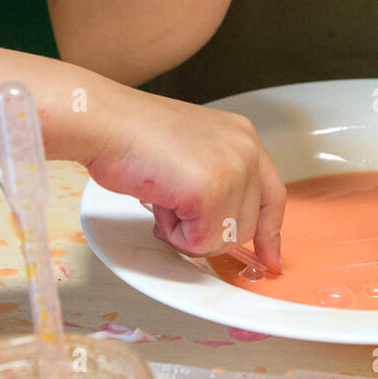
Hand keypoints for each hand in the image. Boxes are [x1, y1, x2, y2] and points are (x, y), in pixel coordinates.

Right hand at [85, 86, 285, 270]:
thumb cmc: (132, 134)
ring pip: (225, 239)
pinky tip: (160, 203)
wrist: (105, 122)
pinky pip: (200, 242)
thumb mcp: (192, 150)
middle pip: (247, 226)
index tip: (269, 257)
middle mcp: (246, 150)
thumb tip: (219, 223)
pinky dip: (175, 234)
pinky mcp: (212, 192)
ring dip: (188, 232)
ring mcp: (232, 170)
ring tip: (164, 197)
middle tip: (173, 207)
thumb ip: (216, 179)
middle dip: (209, 230)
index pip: (272, 194)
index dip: (269, 231)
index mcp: (243, 136)